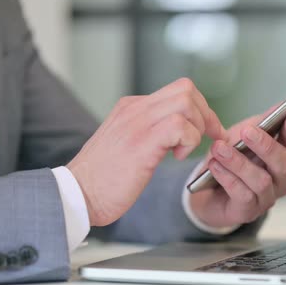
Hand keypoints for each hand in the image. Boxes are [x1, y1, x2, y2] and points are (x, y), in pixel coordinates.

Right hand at [68, 78, 224, 225]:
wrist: (77, 196)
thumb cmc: (104, 179)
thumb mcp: (128, 144)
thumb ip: (150, 132)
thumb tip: (178, 133)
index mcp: (132, 107)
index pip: (179, 90)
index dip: (201, 109)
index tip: (209, 131)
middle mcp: (135, 108)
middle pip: (186, 89)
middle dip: (206, 115)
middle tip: (207, 139)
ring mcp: (137, 122)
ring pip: (186, 101)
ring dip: (196, 127)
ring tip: (183, 149)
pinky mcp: (141, 141)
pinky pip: (180, 126)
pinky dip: (188, 141)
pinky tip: (175, 157)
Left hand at [189, 105, 285, 227]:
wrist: (207, 192)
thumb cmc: (232, 160)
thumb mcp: (244, 136)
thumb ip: (262, 122)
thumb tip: (281, 105)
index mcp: (285, 158)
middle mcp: (282, 180)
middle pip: (283, 163)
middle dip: (265, 146)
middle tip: (246, 131)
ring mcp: (267, 198)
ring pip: (261, 180)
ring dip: (238, 162)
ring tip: (218, 148)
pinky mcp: (249, 212)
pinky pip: (242, 194)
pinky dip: (227, 178)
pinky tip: (214, 166)